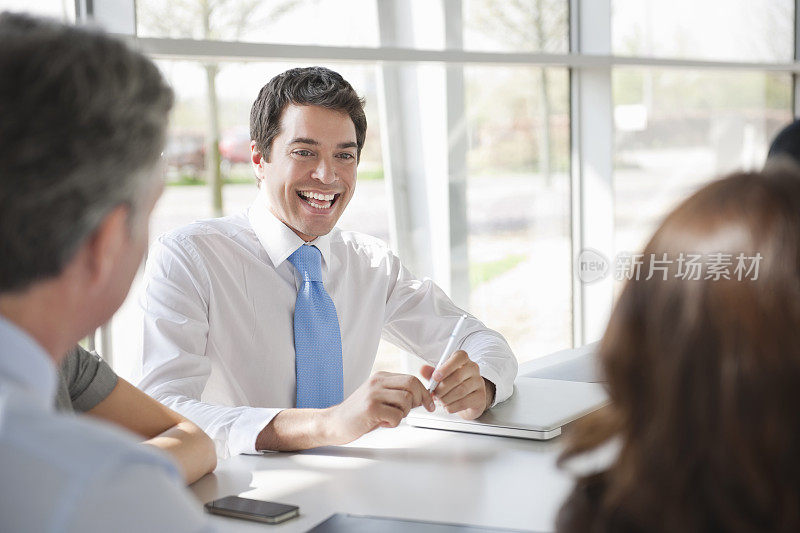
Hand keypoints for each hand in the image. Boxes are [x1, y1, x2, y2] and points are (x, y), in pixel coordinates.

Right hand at [320, 372, 434, 444]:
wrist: (334, 423)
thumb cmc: (358, 414)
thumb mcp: (378, 397)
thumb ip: (396, 394)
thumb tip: (421, 398)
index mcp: (381, 377)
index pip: (411, 378)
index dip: (424, 392)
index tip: (428, 404)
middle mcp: (377, 382)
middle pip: (412, 384)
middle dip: (419, 400)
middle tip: (413, 411)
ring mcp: (373, 394)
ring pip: (406, 400)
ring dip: (404, 413)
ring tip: (390, 418)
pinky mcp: (371, 408)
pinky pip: (396, 416)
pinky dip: (394, 423)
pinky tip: (382, 423)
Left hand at [421, 350, 492, 419]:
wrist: (469, 398)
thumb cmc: (454, 384)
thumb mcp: (441, 376)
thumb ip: (432, 373)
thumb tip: (423, 370)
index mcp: (463, 360)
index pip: (458, 357)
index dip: (446, 368)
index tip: (435, 377)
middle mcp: (473, 368)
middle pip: (457, 377)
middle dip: (442, 388)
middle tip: (434, 394)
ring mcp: (479, 382)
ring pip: (461, 390)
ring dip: (446, 398)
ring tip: (440, 401)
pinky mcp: (480, 397)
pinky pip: (464, 402)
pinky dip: (452, 406)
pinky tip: (447, 406)